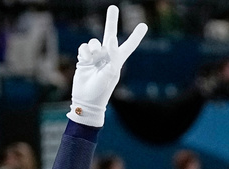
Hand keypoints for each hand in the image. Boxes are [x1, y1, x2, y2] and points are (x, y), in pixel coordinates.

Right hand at [69, 5, 147, 126]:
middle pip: (109, 34)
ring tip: (93, 58)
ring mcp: (95, 57)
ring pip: (94, 41)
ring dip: (94, 47)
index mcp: (118, 60)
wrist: (86, 99)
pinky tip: (86, 61)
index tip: (144, 25)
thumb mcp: (111, 73)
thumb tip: (112, 38)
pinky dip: (84, 52)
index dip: (136, 35)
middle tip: (113, 7)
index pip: (129, 45)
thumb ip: (114, 55)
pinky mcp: (84, 58)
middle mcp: (107, 56)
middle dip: (111, 21)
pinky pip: (84, 47)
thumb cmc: (102, 89)